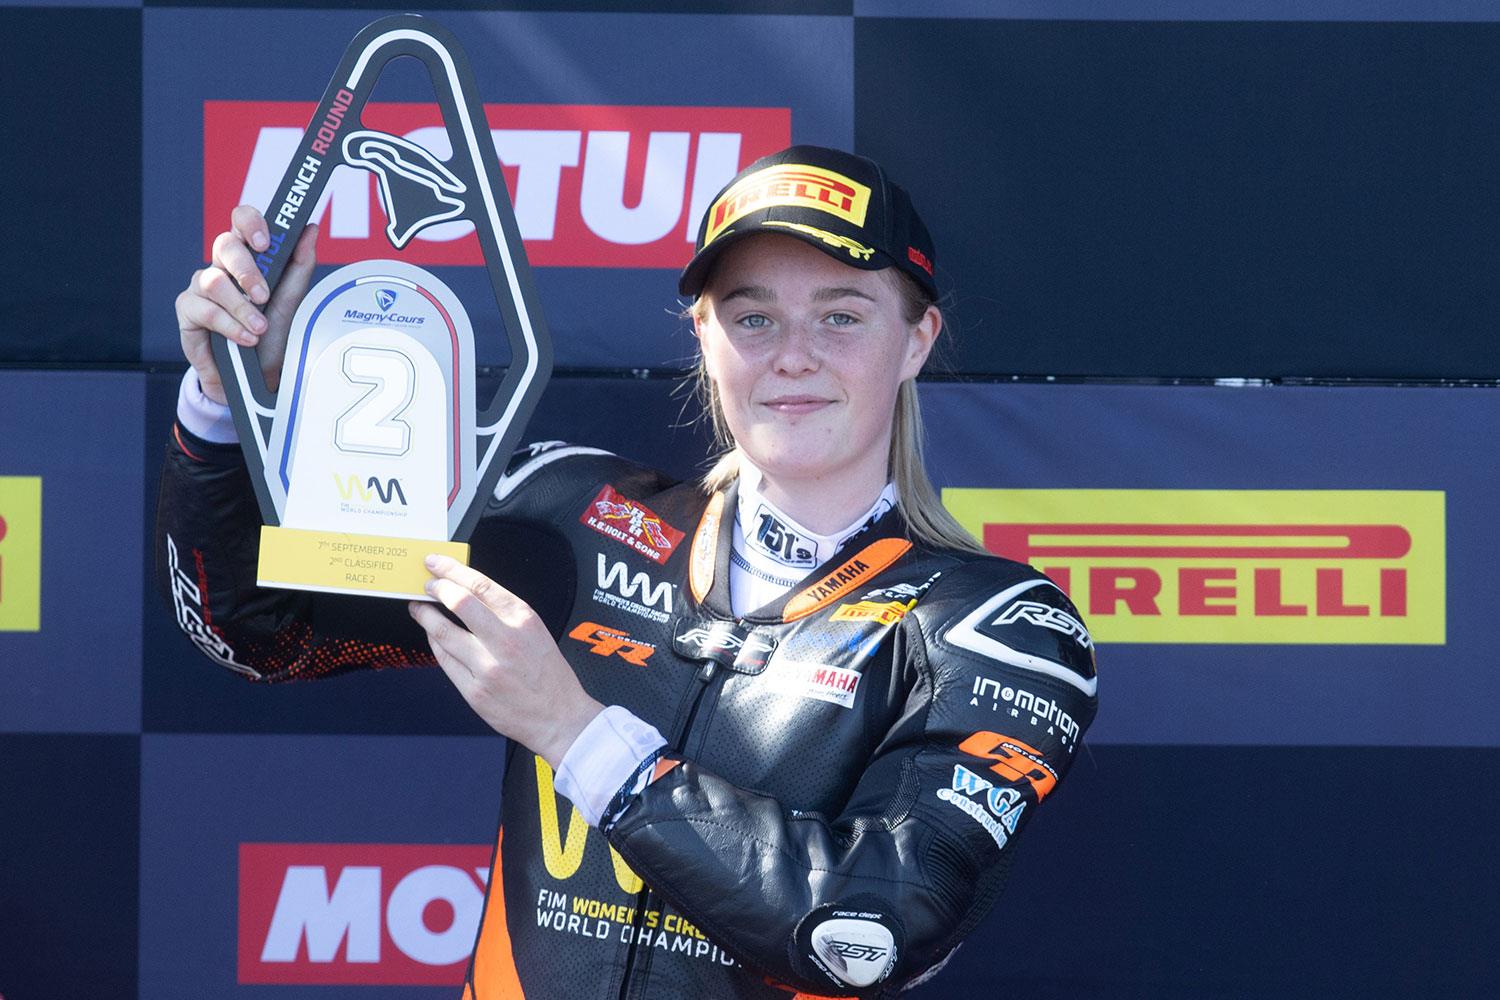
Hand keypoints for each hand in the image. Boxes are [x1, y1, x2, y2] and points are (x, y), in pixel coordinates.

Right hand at [175, 205, 318, 403]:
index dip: (250, 223)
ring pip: (214, 280)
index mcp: (247, 256)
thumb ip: (299, 264)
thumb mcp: (291, 299)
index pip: (241, 221)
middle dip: (247, 270)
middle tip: (264, 295)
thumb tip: (310, 229)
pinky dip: (230, 326)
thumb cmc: (272, 332)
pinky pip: (205, 310)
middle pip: (224, 244)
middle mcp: (221, 266)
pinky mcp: (187, 310)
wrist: (257, 374)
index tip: (265, 243)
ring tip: (259, 328)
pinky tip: (246, 339)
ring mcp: (201, 286)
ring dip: (241, 307)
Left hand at [409, 555, 604, 767]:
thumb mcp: (536, 632)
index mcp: (523, 620)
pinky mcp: (473, 691)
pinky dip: (435, 644)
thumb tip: (469, 593)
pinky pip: (445, 660)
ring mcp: (487, 667)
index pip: (480, 585)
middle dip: (435, 589)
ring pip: (443, 633)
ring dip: (425, 616)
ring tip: (419, 609)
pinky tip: (433, 637)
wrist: (559, 717)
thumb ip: (504, 613)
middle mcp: (505, 641)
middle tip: (427, 585)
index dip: (452, 570)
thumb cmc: (549, 675)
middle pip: (459, 603)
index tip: (436, 563)